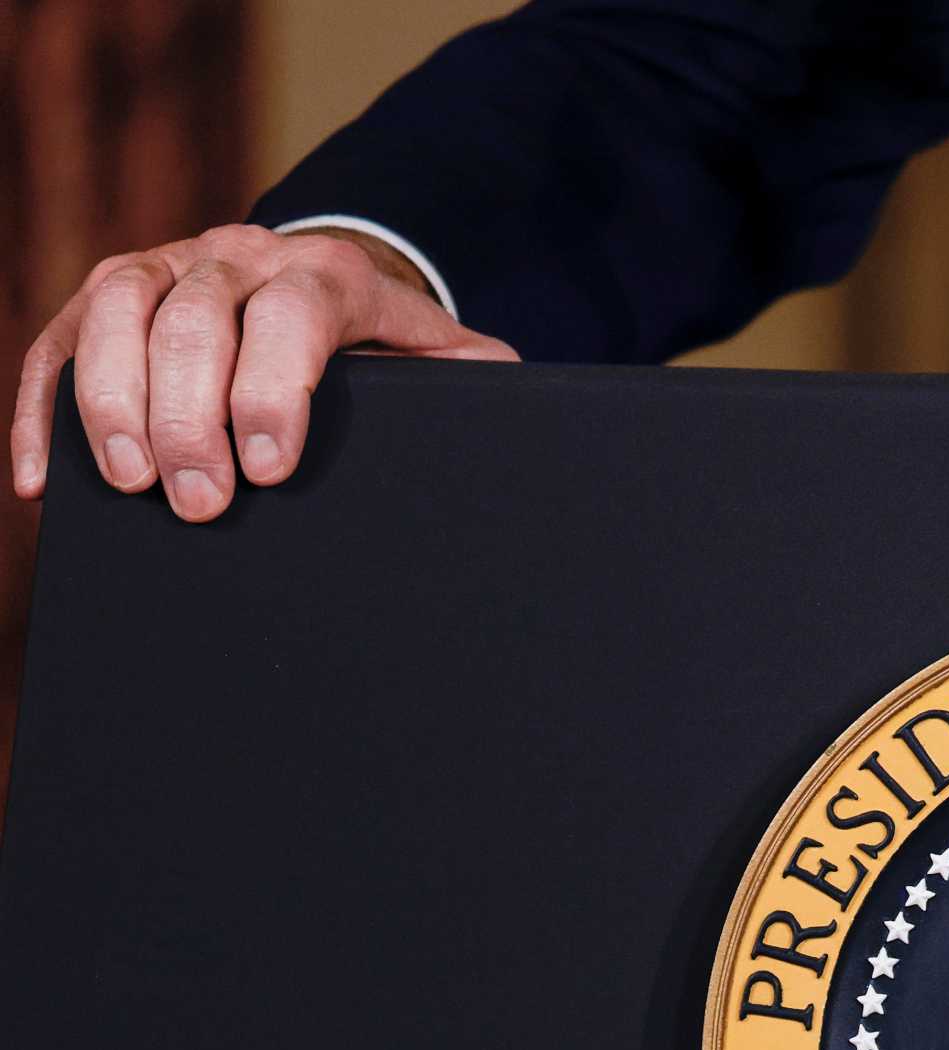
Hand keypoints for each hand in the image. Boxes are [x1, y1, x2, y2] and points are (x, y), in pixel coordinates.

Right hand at [11, 224, 514, 523]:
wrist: (325, 278)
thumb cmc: (382, 341)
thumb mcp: (436, 352)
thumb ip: (470, 374)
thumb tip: (509, 393)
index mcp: (324, 274)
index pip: (293, 316)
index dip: (273, 388)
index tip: (269, 466)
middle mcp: (238, 255)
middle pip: (194, 317)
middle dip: (190, 416)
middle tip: (199, 502)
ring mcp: (166, 266)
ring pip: (116, 310)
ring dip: (112, 400)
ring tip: (126, 484)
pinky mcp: (112, 295)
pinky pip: (58, 341)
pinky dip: (43, 407)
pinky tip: (41, 478)